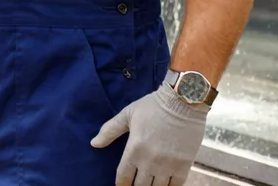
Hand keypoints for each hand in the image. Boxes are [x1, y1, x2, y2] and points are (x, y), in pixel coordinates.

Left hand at [90, 86, 208, 185]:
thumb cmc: (152, 106)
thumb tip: (94, 143)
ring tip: (149, 183)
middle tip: (136, 183)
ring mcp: (168, 165)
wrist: (182, 101)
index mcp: (134, 150)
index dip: (121, 185)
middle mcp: (150, 162)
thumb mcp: (128, 114)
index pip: (123, 177)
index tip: (122, 185)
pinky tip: (165, 183)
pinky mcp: (184, 165)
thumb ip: (110, 130)